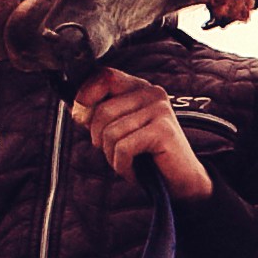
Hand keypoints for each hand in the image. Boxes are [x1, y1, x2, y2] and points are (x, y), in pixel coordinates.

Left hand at [69, 67, 213, 199]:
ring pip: (110, 132)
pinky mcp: (162, 130)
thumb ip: (100, 115)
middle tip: (113, 153)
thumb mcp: (121, 130)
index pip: (104, 76)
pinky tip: (133, 171)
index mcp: (141, 88)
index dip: (86, 95)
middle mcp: (152, 93)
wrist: (181, 181)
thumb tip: (76, 109)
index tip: (81, 119)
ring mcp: (159, 110)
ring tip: (126, 162)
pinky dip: (122, 166)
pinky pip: (123, 148)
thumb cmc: (147, 156)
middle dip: (98, 138)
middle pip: (102, 110)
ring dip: (111, 156)